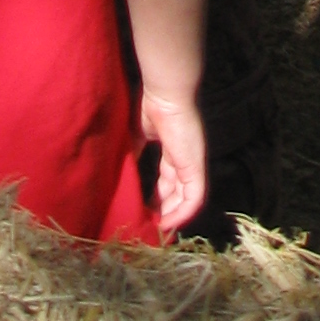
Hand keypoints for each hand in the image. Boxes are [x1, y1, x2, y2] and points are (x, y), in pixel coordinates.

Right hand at [140, 87, 206, 237]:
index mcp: (173, 148)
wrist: (166, 92)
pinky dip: (183, 213)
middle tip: (148, 222)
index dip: (158, 194)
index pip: (169, 178)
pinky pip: (194, 198)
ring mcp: (192, 164)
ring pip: (186, 198)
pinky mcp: (195, 168)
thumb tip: (124, 167)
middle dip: (164, 208)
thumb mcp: (139, 133)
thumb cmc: (152, 106)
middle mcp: (185, 158)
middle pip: (177, 191)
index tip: (143, 206)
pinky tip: (168, 224)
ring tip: (155, 228)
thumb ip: (135, 150)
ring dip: (172, 215)